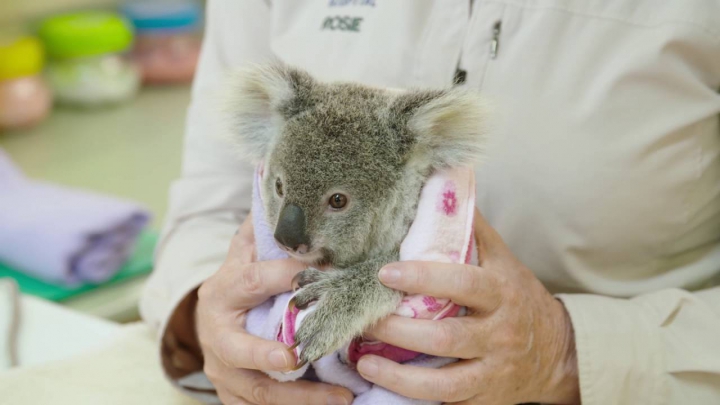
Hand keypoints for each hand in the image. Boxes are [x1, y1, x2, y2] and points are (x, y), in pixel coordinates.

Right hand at [196, 214, 353, 404]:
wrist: (212, 319)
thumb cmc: (241, 282)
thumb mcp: (245, 252)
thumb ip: (264, 227)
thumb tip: (284, 184)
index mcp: (223, 291)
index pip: (252, 279)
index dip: (285, 275)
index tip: (323, 274)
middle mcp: (216, 334)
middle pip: (237, 349)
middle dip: (265, 354)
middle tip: (296, 357)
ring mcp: (223, 370)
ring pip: (256, 390)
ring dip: (299, 397)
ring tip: (341, 396)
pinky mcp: (233, 395)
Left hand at [358, 209, 579, 404]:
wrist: (557, 353)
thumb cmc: (519, 297)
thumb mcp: (504, 260)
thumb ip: (474, 229)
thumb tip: (447, 184)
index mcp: (502, 292)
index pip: (463, 282)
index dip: (423, 278)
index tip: (385, 272)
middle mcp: (499, 331)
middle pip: (447, 334)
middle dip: (400, 328)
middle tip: (364, 316)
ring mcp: (491, 366)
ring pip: (443, 375)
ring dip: (397, 368)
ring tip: (361, 354)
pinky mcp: (482, 393)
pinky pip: (444, 394)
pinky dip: (408, 389)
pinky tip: (377, 374)